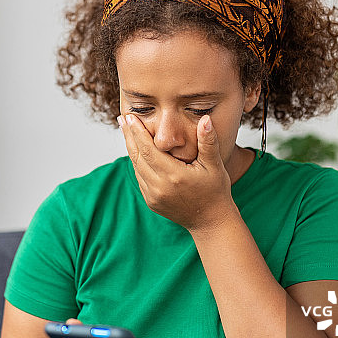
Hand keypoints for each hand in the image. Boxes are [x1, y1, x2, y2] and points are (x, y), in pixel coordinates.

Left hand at [118, 113, 235, 231]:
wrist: (210, 221)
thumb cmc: (215, 191)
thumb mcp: (215, 165)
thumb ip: (208, 142)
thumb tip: (205, 119)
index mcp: (174, 176)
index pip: (149, 149)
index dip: (138, 132)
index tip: (130, 117)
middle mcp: (160, 187)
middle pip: (138, 157)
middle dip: (129, 136)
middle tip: (122, 118)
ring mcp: (153, 196)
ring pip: (136, 168)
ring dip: (131, 149)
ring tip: (127, 131)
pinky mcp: (151, 202)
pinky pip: (140, 178)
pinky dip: (137, 163)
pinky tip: (136, 151)